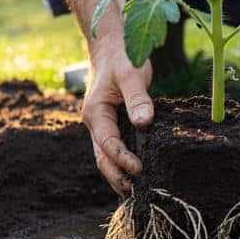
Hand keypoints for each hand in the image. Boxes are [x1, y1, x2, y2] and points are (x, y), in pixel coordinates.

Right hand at [82, 40, 153, 193]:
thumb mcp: (131, 74)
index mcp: (95, 112)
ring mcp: (103, 124)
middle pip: (102, 156)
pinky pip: (115, 147)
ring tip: (134, 192)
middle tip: (134, 192)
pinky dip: (122, 162)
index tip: (139, 169)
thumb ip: (138, 98)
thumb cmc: (122, 57)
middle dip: (116, 175)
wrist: (113, 46)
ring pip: (106, 155)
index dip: (122, 159)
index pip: (107, 143)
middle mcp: (95, 122)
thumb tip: (144, 123)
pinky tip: (134, 175)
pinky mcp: (113, 123)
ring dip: (117, 173)